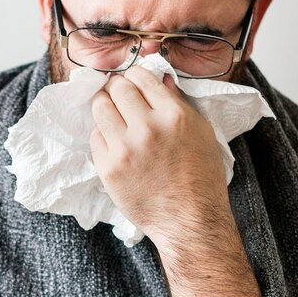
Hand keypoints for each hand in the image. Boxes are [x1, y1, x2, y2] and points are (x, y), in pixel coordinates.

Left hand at [89, 65, 229, 244]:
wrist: (190, 221)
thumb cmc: (201, 177)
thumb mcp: (202, 132)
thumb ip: (180, 103)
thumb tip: (160, 79)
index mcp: (174, 115)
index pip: (141, 77)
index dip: (135, 75)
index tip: (133, 80)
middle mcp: (148, 128)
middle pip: (117, 88)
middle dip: (117, 87)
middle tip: (119, 94)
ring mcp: (125, 149)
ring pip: (100, 107)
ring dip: (105, 105)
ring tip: (112, 113)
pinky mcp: (109, 168)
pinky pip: (95, 137)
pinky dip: (103, 135)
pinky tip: (115, 142)